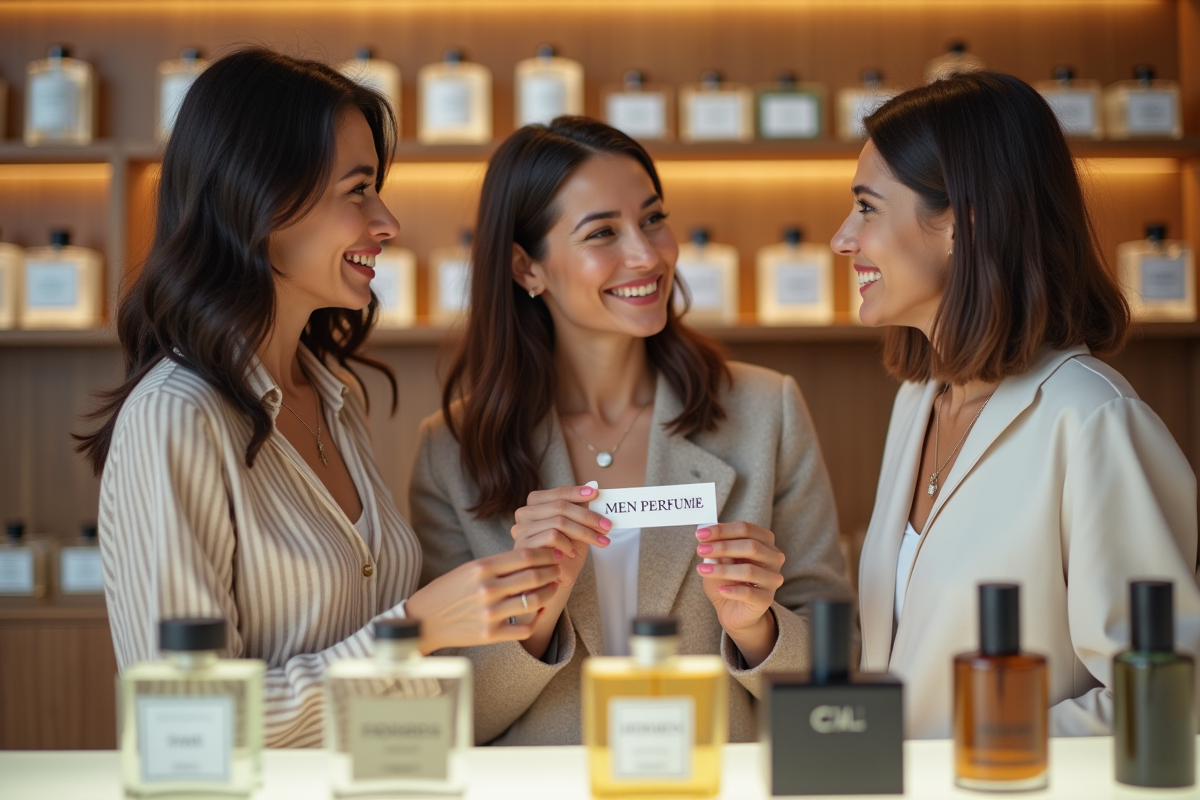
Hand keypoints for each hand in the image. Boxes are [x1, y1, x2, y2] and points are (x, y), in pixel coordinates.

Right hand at [405, 548, 561, 653]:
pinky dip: (536, 619)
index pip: (525, 556)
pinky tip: (537, 612)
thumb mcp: (468, 569)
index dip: (546, 554)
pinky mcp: (490, 634)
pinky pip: (525, 627)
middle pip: (534, 576)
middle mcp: (487, 589)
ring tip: (552, 588)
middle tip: (558, 570)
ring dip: (549, 593)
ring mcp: (490, 613)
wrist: (424, 620)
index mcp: (481, 568)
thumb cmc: (447, 591)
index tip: (555, 554)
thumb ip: (497, 564)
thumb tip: (530, 557)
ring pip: (534, 601)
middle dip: (552, 571)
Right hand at [511, 484, 611, 588]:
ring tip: (599, 541)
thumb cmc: (566, 552)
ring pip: (558, 522)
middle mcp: (524, 514)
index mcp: (535, 504)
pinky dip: (567, 544)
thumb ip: (581, 506)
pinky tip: (573, 552)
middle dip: (587, 516)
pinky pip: (552, 537)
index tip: (596, 494)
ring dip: (584, 532)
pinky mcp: (524, 546)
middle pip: (560, 506)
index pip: (558, 493)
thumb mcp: (578, 526)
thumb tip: (593, 485)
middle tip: (607, 526)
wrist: (556, 579)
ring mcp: (521, 530)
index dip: (577, 492)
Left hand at [694, 521, 784, 666]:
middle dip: (722, 547)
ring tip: (702, 570)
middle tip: (700, 550)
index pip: (746, 529)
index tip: (700, 534)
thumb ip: (715, 546)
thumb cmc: (727, 579)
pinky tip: (720, 589)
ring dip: (722, 569)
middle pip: (751, 546)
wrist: (732, 609)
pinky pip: (749, 593)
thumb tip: (704, 532)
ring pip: (749, 570)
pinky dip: (732, 590)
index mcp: (765, 541)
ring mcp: (773, 579)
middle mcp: (774, 558)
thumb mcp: (718, 560)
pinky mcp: (766, 600)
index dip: (722, 530)